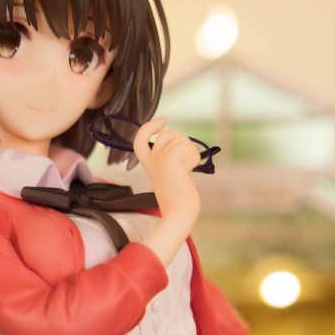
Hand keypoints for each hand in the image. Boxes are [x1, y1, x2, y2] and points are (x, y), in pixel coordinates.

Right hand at [132, 116, 202, 232]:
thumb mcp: (170, 174)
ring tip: (185, 172)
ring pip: (182, 139)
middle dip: (183, 143)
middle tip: (184, 165)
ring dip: (190, 153)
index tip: (163, 120)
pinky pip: (189, 148)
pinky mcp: (170, 158)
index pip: (141, 138)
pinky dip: (194, 159)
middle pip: (170, 134)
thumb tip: (180, 140)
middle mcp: (151, 158)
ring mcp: (159, 157)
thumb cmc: (178, 199)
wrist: (178, 214)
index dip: (149, 126)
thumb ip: (171, 158)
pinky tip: (188, 173)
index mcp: (148, 163)